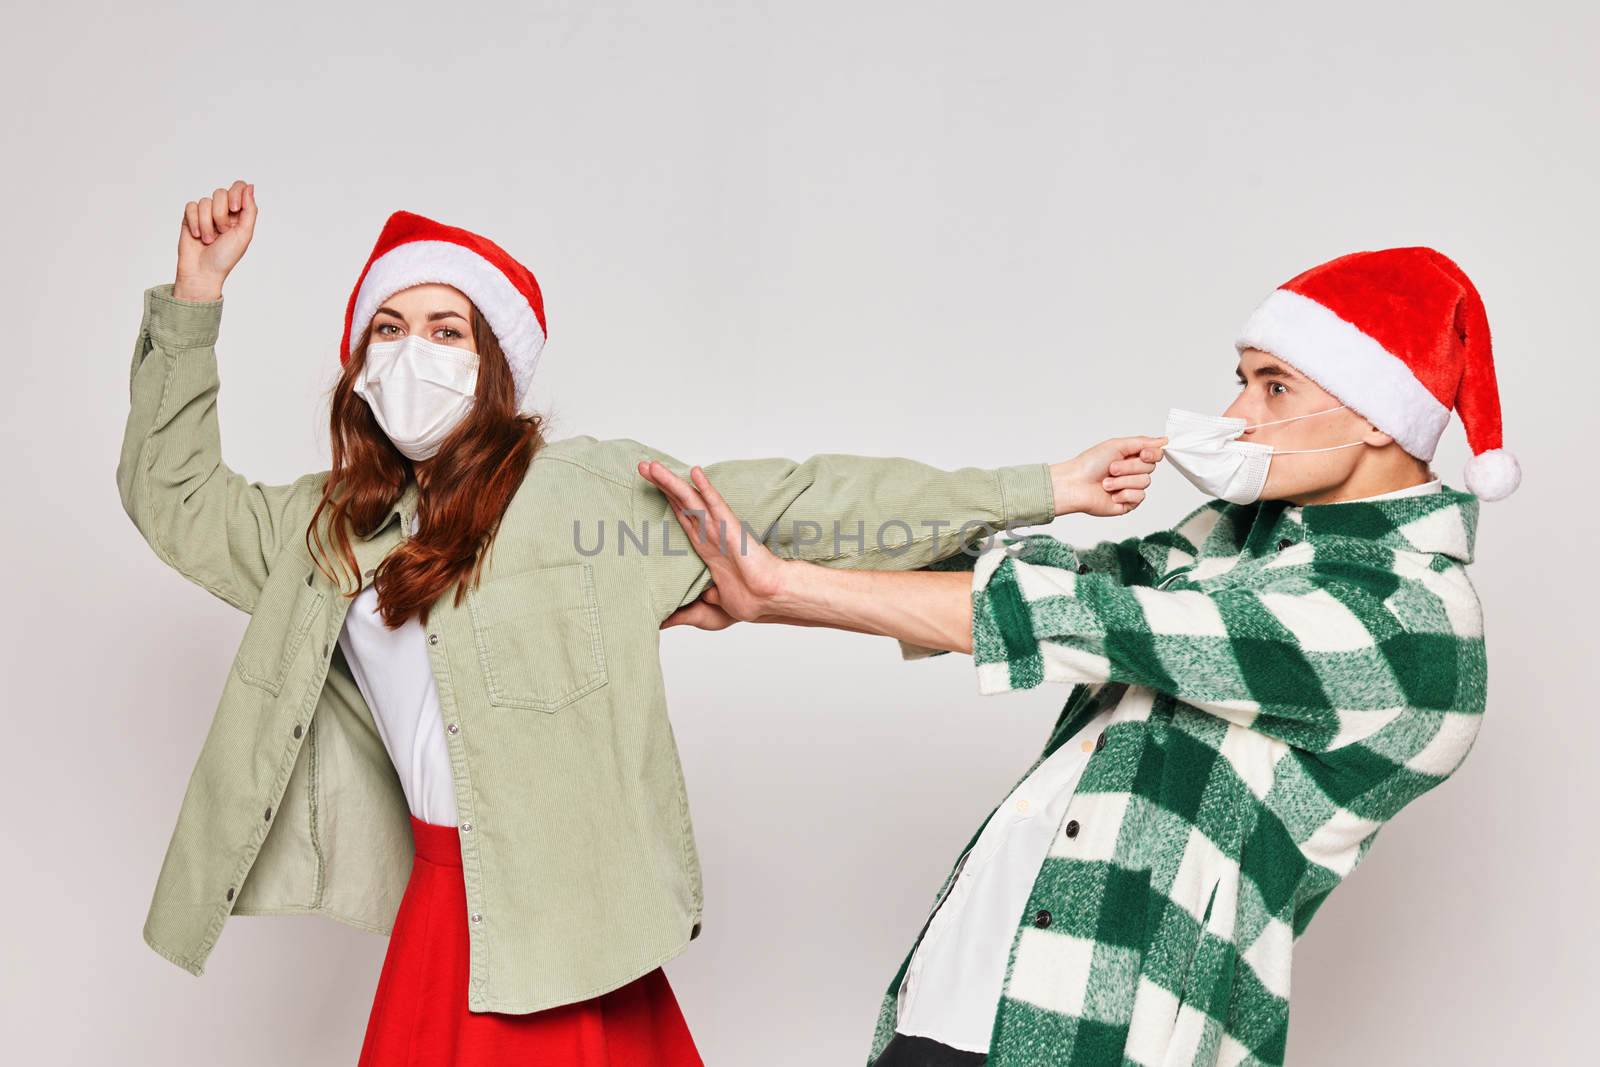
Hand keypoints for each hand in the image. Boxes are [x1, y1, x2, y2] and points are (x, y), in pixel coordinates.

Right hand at [173, 179, 257, 300]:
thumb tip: (250, 186)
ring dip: (207, 223)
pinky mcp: (190, 216)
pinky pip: (191, 206)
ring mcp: (205, 213)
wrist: (203, 271)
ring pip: (205, 201)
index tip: (234, 209)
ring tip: (209, 239)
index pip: (239, 187)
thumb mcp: (244, 234)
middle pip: (221, 193)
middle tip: (222, 232)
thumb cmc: (225, 257)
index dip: (236, 194)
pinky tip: (197, 235)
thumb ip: (249, 209)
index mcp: (239, 214)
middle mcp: (222, 210)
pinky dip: (195, 222)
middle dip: (221, 214)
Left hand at [637, 459, 789, 629]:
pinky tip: (695, 473)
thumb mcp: (709, 607)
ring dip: (671, 482)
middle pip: (680, 502)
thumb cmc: (746, 601)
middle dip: (661, 483)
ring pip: (691, 500)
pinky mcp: (731, 531)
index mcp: (705, 547)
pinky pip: (716, 506)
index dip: (666, 499)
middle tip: (643, 465)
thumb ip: (688, 607)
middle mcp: (709, 533)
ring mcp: (719, 530)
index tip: (649, 485)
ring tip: (652, 466)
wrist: (767, 601)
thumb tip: (671, 614)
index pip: (681, 516)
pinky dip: (706, 489)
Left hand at [1049, 435, 1165, 516]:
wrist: (1075, 485)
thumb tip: (1163, 440)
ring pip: (1144, 482)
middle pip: (1150, 468)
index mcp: (1131, 457)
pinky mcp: (1128, 503)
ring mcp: (1131, 488)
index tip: (1143, 454)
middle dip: (1129, 467)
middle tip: (1111, 468)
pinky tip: (1111, 495)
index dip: (1152, 454)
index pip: (1155, 454)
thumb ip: (1142, 442)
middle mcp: (1132, 472)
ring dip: (1122, 481)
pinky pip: (1139, 497)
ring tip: (1106, 483)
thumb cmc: (1089, 464)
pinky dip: (1124, 494)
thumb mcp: (1116, 445)